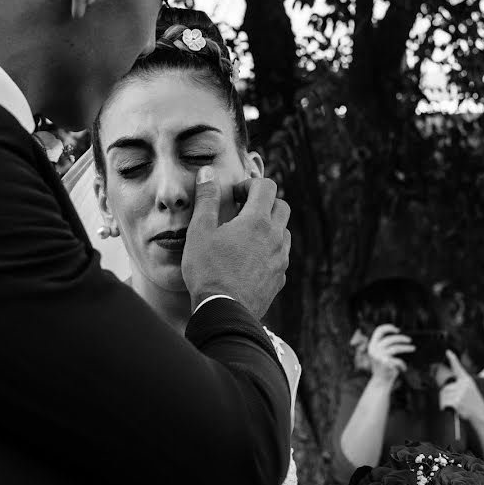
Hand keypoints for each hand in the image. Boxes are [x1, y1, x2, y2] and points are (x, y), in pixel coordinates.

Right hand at [182, 169, 289, 318]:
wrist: (224, 312)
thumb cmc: (208, 271)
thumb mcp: (199, 232)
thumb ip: (206, 199)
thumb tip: (207, 172)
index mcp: (257, 221)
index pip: (266, 186)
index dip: (249, 184)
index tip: (234, 196)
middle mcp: (276, 237)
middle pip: (281, 206)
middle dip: (263, 203)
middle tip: (241, 212)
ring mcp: (281, 259)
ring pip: (284, 232)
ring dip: (269, 227)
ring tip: (245, 237)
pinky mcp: (280, 278)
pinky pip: (281, 256)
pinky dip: (269, 251)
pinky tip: (249, 260)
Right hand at [360, 324, 414, 387]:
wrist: (380, 382)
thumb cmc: (383, 367)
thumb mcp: (380, 354)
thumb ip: (385, 345)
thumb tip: (399, 336)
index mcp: (372, 345)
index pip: (378, 331)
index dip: (388, 328)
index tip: (398, 330)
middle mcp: (374, 350)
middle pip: (390, 339)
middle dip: (402, 338)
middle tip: (410, 340)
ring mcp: (379, 357)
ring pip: (396, 348)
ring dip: (406, 348)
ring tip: (413, 348)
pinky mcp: (386, 364)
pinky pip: (398, 361)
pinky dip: (402, 364)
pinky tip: (403, 368)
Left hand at [438, 351, 483, 422]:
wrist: (482, 416)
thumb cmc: (475, 405)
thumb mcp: (469, 391)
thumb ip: (459, 386)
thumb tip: (445, 388)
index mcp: (467, 381)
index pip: (458, 368)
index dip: (452, 359)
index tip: (448, 352)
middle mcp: (464, 385)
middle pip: (444, 388)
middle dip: (446, 396)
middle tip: (457, 402)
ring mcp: (460, 393)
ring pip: (443, 396)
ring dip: (446, 403)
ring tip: (458, 406)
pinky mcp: (457, 401)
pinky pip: (444, 403)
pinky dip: (446, 408)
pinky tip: (455, 410)